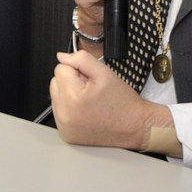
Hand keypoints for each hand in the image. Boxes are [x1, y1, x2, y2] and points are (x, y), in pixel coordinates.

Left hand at [49, 50, 171, 150]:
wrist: (136, 127)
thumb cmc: (123, 104)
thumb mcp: (104, 72)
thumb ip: (81, 59)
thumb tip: (62, 56)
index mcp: (72, 99)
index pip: (60, 68)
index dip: (78, 71)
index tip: (91, 81)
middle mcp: (65, 115)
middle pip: (56, 82)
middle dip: (72, 82)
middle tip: (91, 91)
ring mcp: (65, 127)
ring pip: (56, 96)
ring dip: (70, 95)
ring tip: (90, 102)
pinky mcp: (66, 134)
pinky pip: (60, 111)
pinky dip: (70, 108)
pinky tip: (86, 111)